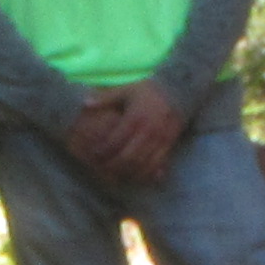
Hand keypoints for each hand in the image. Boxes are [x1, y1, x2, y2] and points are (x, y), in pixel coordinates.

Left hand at [65, 83, 186, 184]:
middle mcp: (148, 131)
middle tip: (102, 169)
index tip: (94, 155)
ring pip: (141, 164)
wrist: (179, 90)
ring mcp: (160, 139)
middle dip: (113, 166)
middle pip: (127, 157)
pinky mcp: (169, 144)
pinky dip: (145, 172)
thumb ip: (106, 97)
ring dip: (128, 172)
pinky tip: (136, 174)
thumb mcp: (127, 89)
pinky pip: (157, 164)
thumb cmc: (149, 90)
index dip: (103, 151)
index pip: (115, 141)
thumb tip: (85, 104)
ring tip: (116, 175)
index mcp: (135, 117)